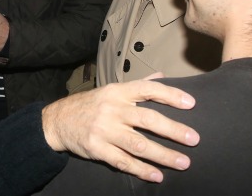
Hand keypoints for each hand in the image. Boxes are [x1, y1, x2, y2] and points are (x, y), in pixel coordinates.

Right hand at [41, 79, 198, 182]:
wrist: (58, 121)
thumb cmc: (90, 104)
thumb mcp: (111, 90)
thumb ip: (138, 85)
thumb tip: (163, 76)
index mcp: (117, 92)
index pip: (147, 89)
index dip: (170, 95)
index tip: (191, 103)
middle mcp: (112, 109)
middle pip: (147, 119)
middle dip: (173, 130)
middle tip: (194, 139)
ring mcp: (104, 130)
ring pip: (139, 144)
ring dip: (163, 155)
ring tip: (184, 162)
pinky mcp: (97, 149)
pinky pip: (123, 162)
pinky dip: (142, 170)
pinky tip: (157, 175)